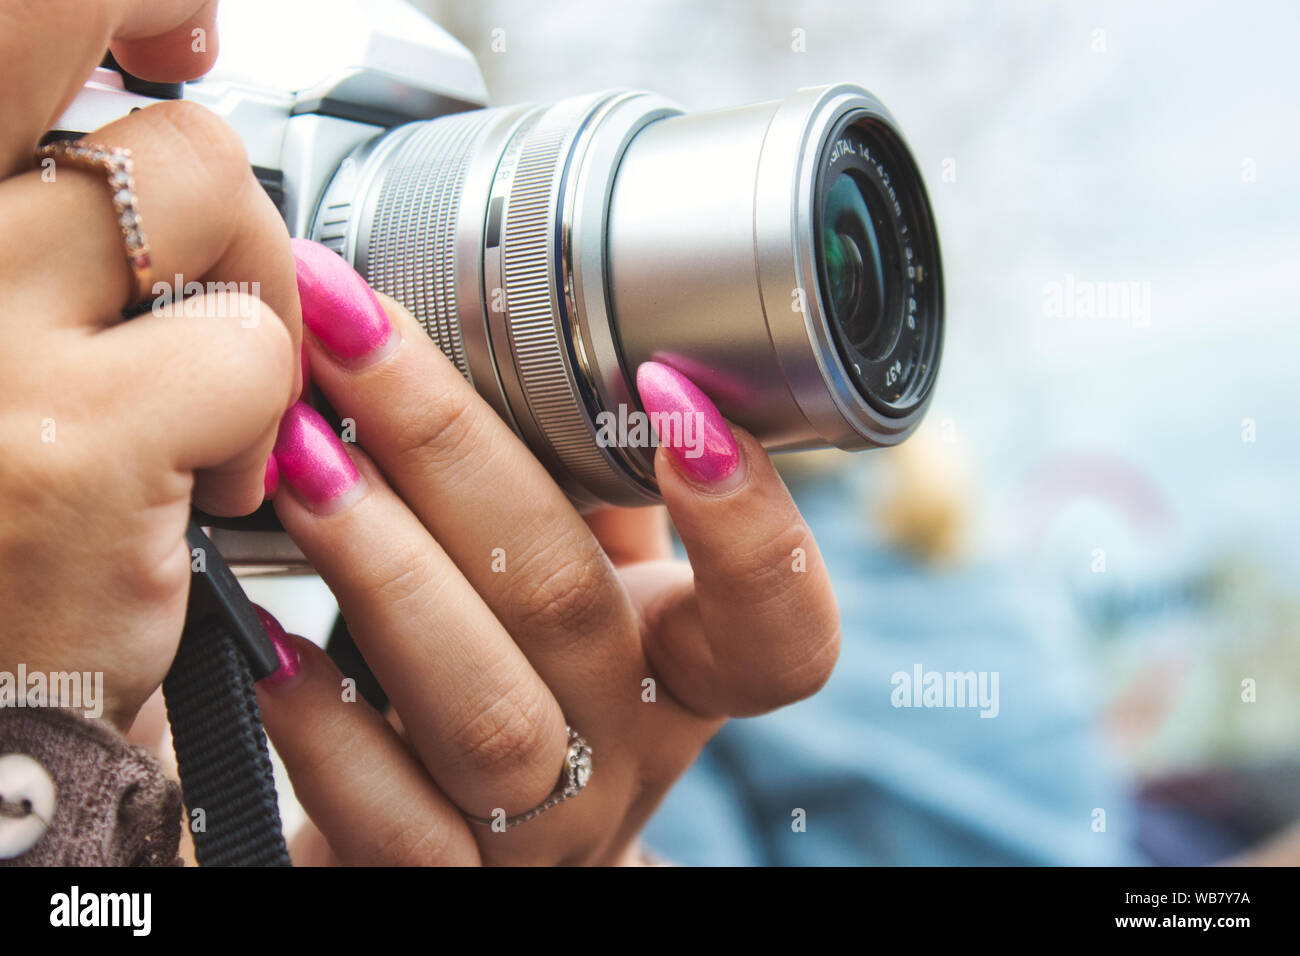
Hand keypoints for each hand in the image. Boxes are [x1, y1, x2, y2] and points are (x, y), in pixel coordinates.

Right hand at [0, 0, 299, 729]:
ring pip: (206, 196)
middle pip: (160, 136)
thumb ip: (75, 268)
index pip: (48, 81)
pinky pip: (246, 350)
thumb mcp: (24, 365)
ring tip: (209, 435)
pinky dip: (262, 420)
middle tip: (222, 348)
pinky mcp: (63, 441)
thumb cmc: (8, 552)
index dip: (160, 140)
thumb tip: (199, 182)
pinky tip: (210, 497)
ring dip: (250, 321)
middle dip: (236, 238)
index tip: (195, 212)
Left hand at [255, 241, 839, 864]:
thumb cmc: (517, 674)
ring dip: (387, 571)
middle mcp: (626, 749)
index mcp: (683, 668)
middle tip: (356, 333)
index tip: (666, 388)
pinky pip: (397, 827)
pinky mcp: (442, 880)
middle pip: (573, 609)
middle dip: (456, 453)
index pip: (779, 628)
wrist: (456, 847)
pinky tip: (270, 648)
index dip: (751, 523)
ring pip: (491, 716)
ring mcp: (540, 830)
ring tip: (299, 462)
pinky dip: (330, 732)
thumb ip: (571, 486)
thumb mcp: (577, 582)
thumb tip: (496, 322)